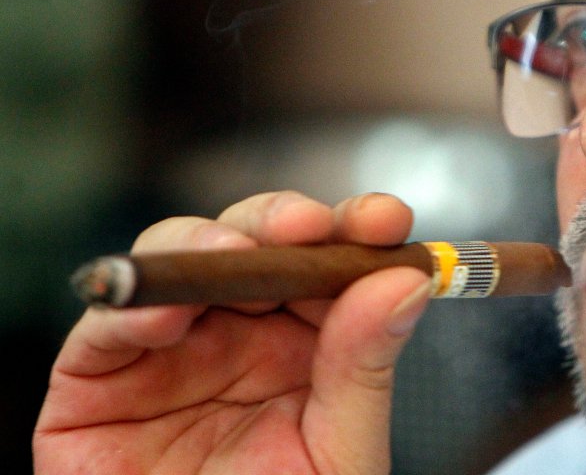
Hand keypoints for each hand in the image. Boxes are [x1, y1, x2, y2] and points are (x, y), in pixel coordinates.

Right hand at [33, 191, 430, 474]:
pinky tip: (168, 314)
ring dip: (207, 242)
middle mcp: (237, 332)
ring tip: (236, 254)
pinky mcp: (96, 381)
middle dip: (281, 220)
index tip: (385, 219)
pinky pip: (106, 326)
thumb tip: (403, 282)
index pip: (331, 261)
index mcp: (308, 342)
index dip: (355, 227)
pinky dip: (133, 306)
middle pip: (256, 241)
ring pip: (179, 259)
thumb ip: (365, 369)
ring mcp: (168, 349)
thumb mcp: (340, 452)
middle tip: (306, 225)